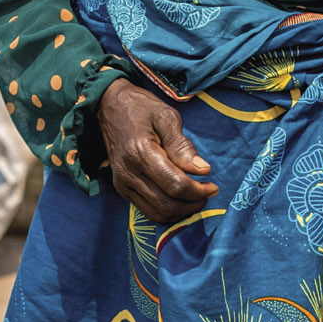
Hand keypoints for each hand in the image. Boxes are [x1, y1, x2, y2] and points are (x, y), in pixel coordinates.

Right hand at [98, 79, 217, 222]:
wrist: (110, 107)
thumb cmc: (141, 108)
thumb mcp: (166, 117)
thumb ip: (183, 145)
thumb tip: (203, 170)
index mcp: (140, 153)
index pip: (175, 185)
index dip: (198, 191)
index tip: (213, 185)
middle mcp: (128, 173)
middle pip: (167, 205)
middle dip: (192, 204)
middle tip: (208, 193)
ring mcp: (122, 184)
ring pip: (157, 213)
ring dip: (181, 212)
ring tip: (197, 198)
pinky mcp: (121, 189)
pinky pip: (148, 211)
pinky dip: (168, 212)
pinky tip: (180, 200)